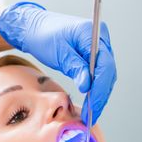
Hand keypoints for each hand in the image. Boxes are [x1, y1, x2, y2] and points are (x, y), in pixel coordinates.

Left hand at [0, 2, 116, 124]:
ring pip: (105, 75)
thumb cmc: (43, 36)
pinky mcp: (92, 55)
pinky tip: (90, 102)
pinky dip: (95, 88)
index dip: (100, 88)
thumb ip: (75, 68)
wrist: (33, 28)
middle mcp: (101, 39)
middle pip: (108, 72)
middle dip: (101, 95)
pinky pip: (98, 74)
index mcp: (93, 34)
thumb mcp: (58, 53)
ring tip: (90, 112)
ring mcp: (98, 46)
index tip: (93, 106)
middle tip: (91, 114)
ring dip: (99, 94)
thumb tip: (88, 86)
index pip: (105, 65)